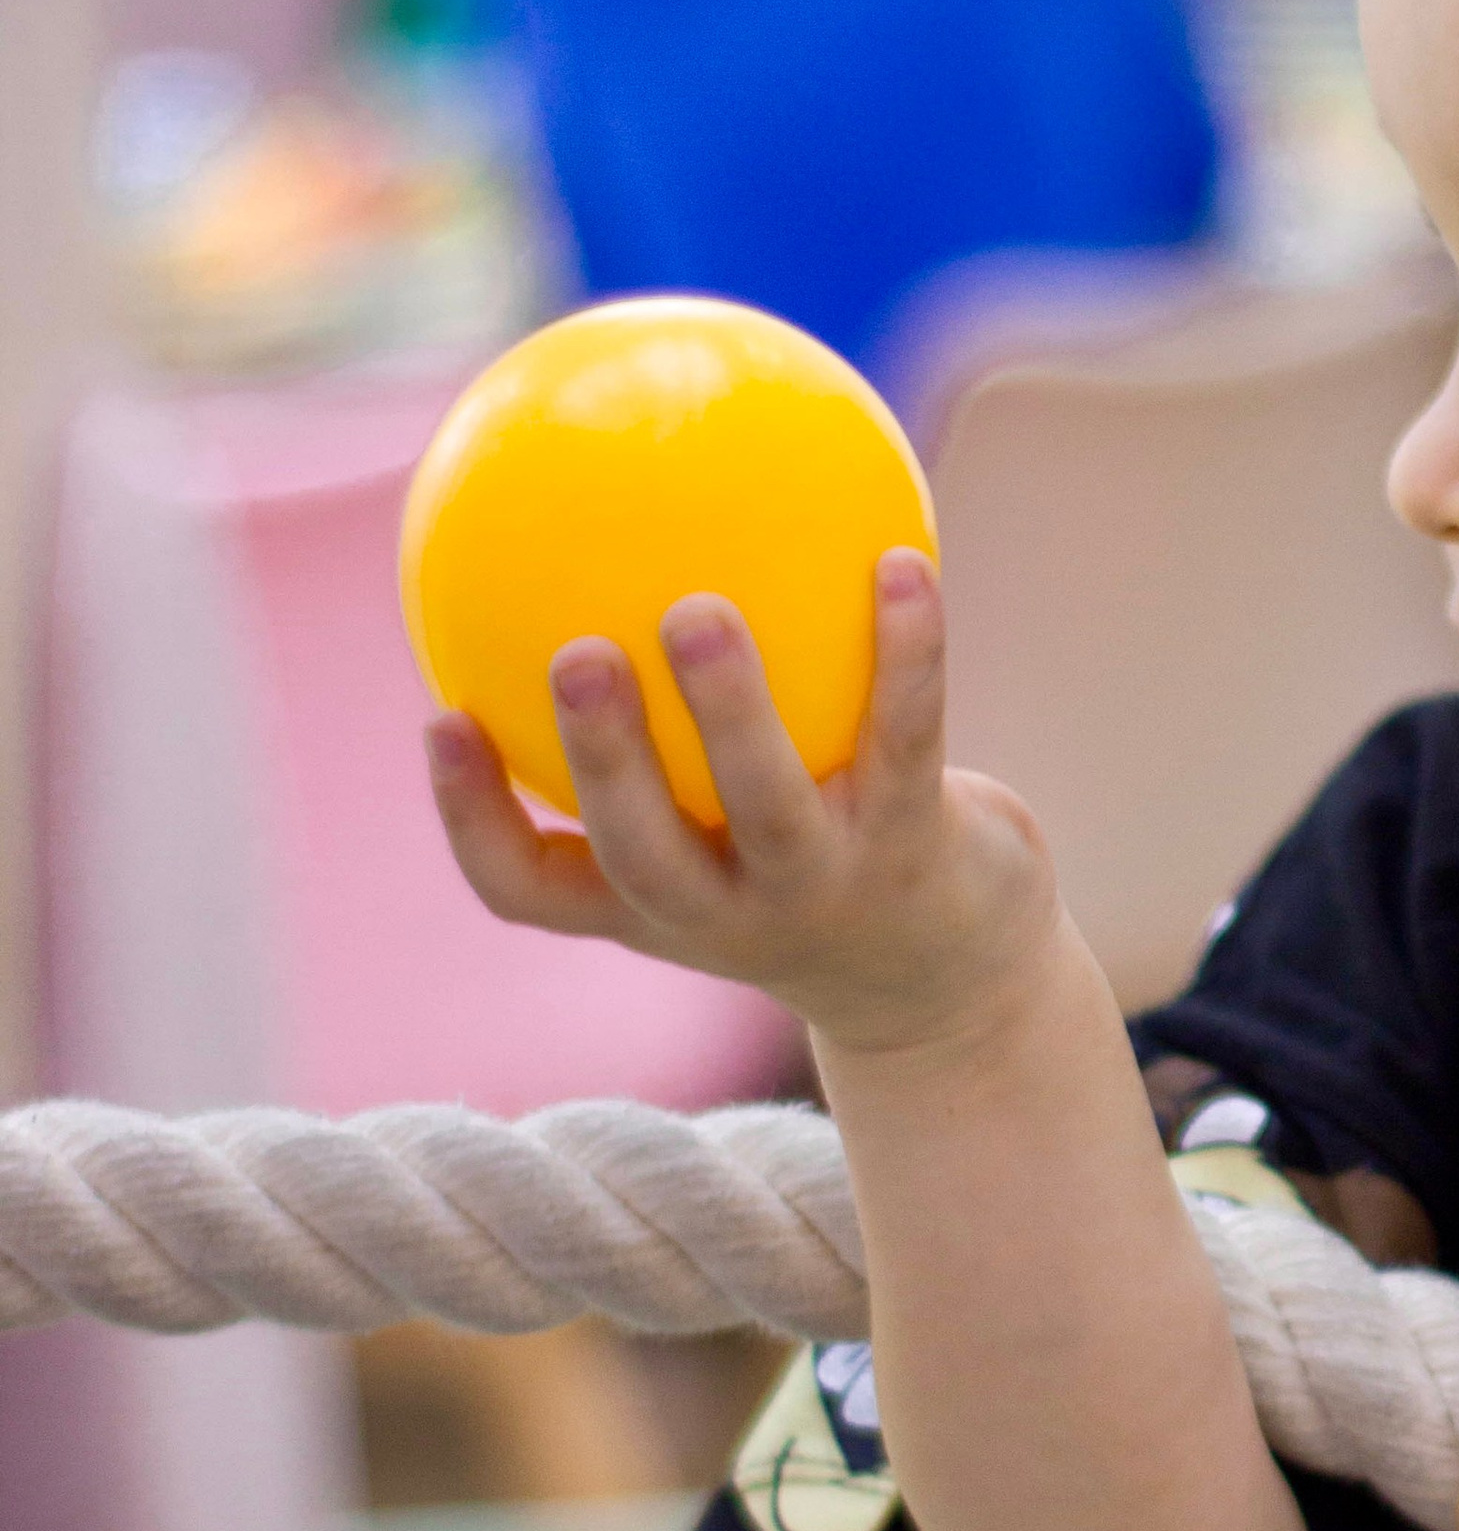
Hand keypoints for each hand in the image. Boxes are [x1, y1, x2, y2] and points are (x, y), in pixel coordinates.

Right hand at [425, 550, 1060, 1054]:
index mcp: (650, 905)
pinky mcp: (915, 845)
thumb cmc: (801, 864)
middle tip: (575, 657)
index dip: (474, 819)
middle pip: (642, 851)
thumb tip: (587, 555)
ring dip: (731, 709)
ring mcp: (820, 885)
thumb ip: (646, 736)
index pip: (529, 890)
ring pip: (768, 803)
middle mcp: (724, 911)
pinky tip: (902, 563)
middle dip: (601, 759)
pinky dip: (906, 650)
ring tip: (699, 612)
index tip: (441, 719)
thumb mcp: (712, 825)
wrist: (945, 975)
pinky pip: (906, 733)